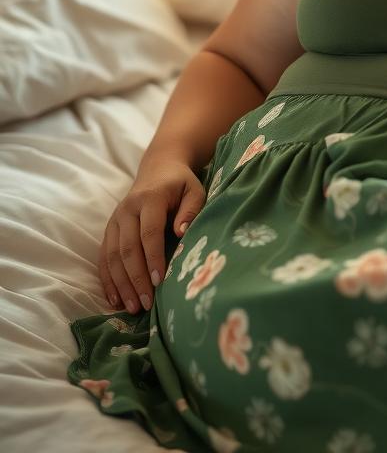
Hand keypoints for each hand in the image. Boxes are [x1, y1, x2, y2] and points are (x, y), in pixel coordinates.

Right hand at [99, 157, 206, 313]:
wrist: (158, 168)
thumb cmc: (181, 183)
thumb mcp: (195, 190)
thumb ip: (191, 209)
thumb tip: (181, 233)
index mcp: (150, 199)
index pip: (149, 232)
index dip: (153, 258)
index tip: (160, 281)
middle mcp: (127, 210)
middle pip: (128, 248)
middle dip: (136, 278)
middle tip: (146, 304)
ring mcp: (115, 220)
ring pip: (113, 256)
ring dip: (121, 284)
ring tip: (132, 307)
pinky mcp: (109, 229)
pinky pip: (103, 257)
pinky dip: (107, 279)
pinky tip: (114, 299)